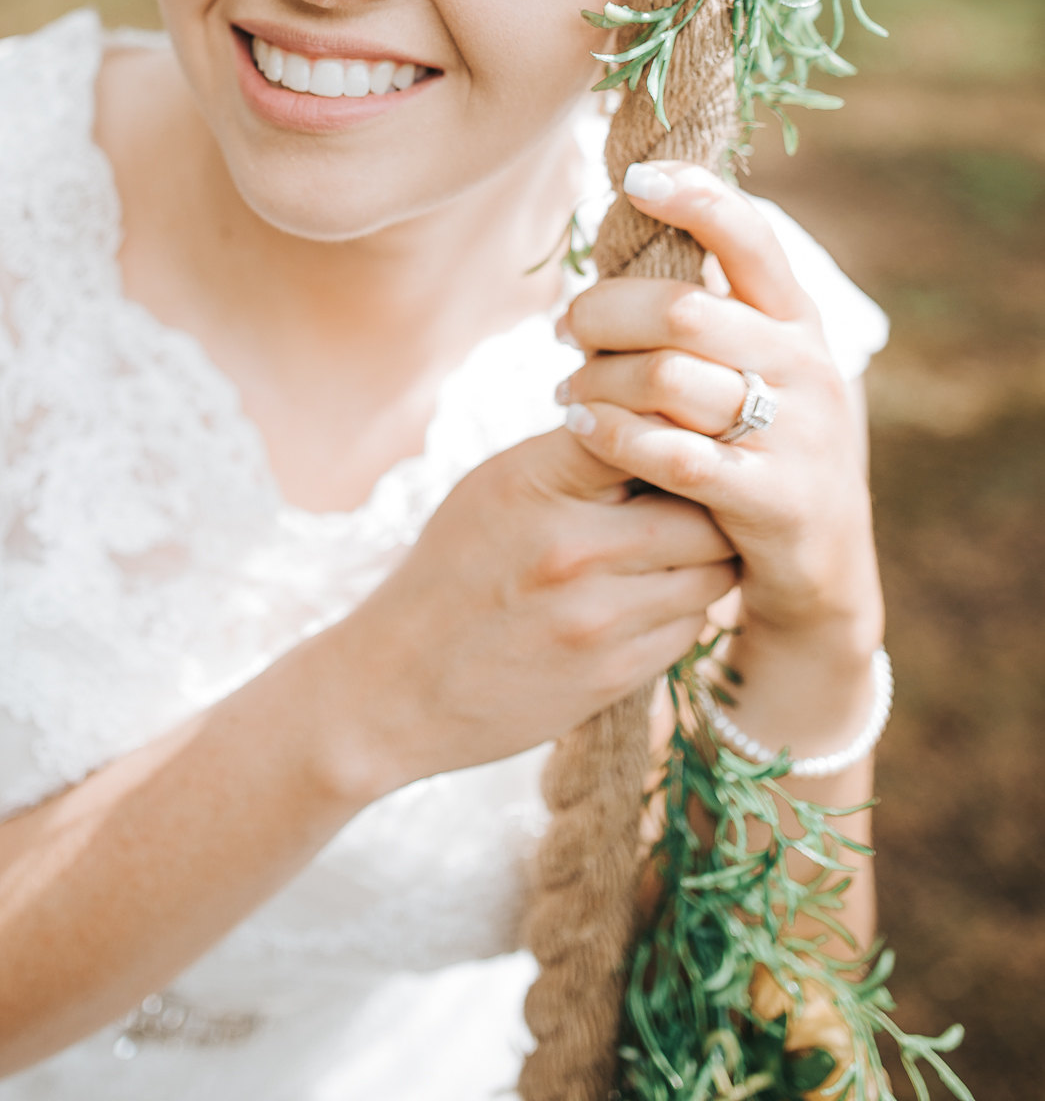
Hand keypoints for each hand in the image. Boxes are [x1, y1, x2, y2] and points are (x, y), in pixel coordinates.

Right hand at [318, 424, 736, 796]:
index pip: (648, 430)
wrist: (395, 687)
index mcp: (533, 483)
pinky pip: (692, 629)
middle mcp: (570, 547)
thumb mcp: (492, 487)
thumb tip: (666, 422)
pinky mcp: (613, 675)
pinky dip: (684, 611)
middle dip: (709, 504)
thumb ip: (574, 455)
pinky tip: (651, 602)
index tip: (677, 442)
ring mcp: (596, 618)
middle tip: (697, 503)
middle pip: (704, 509)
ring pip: (713, 572)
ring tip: (677, 552)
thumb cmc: (450, 571)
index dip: (675, 435)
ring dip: (706, 560)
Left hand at [553, 161, 882, 661]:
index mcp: (796, 321)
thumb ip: (703, 313)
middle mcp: (807, 367)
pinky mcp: (776, 500)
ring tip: (565, 391)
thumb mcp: (749, 372)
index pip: (751, 236)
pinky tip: (578, 426)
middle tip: (563, 328)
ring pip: (669, 378)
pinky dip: (613, 434)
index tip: (633, 178)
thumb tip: (626, 226)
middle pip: (682, 309)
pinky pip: (674, 454)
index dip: (695, 198)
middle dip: (604, 312)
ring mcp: (799, 435)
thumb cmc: (756, 451)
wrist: (818, 572)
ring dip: (598, 379)